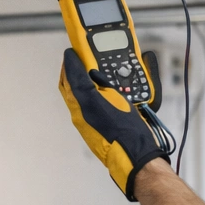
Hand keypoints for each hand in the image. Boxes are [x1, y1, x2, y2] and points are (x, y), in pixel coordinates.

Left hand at [58, 49, 170, 200]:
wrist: (134, 154)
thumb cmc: (126, 130)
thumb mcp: (113, 98)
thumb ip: (97, 83)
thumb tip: (90, 72)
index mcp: (83, 104)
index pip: (70, 77)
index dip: (71, 61)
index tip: (73, 50)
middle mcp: (81, 112)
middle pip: (70, 86)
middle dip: (71, 70)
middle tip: (77, 58)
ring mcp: (86, 121)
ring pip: (76, 96)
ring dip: (78, 81)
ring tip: (87, 72)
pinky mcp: (92, 127)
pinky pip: (84, 106)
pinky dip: (87, 94)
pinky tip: (98, 91)